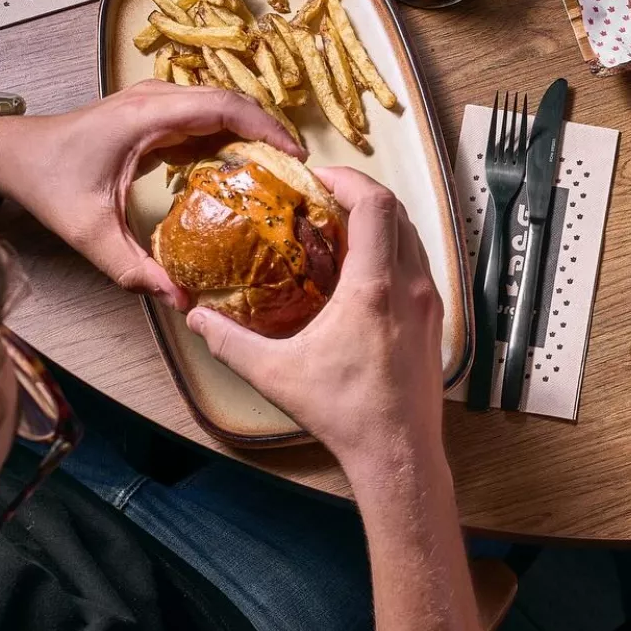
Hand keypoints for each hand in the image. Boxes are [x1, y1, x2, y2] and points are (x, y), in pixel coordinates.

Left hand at [0, 80, 301, 309]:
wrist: (10, 153)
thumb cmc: (47, 181)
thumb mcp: (89, 232)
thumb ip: (134, 269)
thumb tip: (179, 300)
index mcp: (147, 115)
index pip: (224, 107)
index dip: (267, 128)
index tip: (296, 158)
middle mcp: (157, 100)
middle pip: (232, 103)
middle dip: (270, 134)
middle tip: (299, 174)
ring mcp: (157, 104)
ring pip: (222, 110)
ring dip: (253, 136)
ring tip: (282, 174)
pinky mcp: (156, 116)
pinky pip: (206, 121)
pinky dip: (231, 142)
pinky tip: (245, 174)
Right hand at [185, 168, 446, 481]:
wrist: (399, 453)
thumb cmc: (346, 415)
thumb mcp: (275, 375)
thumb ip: (229, 342)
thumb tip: (196, 319)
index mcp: (375, 288)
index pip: (375, 204)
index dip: (347, 179)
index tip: (317, 177)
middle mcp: (410, 287)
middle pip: (397, 211)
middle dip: (360, 193)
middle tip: (323, 196)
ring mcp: (429, 303)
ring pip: (413, 236)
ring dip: (379, 220)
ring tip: (340, 226)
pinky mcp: (434, 320)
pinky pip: (418, 264)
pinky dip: (393, 249)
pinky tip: (363, 269)